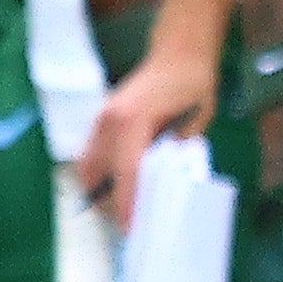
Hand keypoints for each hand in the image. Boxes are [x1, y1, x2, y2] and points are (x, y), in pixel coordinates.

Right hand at [75, 36, 217, 229]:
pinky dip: (99, 174)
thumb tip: (161, 186)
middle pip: (96, 171)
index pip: (126, 171)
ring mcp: (101, 118)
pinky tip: (115, 188)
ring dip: (98, 189)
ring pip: (88, 163)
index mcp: (132, 120)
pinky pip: (92, 153)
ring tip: (118, 211)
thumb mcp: (194, 123)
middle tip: (126, 225)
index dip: (128, 203)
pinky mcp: (102, 119)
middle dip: (107, 202)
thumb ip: (175, 154)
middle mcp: (108, 120)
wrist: (178, 53)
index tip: (131, 228)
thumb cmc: (192, 85)